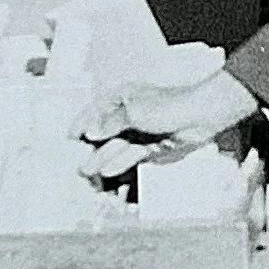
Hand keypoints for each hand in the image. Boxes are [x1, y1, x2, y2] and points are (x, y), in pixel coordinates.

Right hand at [73, 70, 259, 179]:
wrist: (201, 114)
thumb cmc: (172, 104)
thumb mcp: (134, 112)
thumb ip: (110, 124)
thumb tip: (91, 132)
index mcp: (122, 97)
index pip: (94, 112)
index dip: (80, 125)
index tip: (67, 139)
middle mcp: (129, 112)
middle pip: (104, 131)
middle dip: (89, 147)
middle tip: (75, 162)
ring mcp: (141, 128)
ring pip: (116, 145)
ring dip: (102, 158)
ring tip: (87, 171)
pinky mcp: (152, 142)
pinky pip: (131, 153)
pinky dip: (120, 161)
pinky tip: (108, 170)